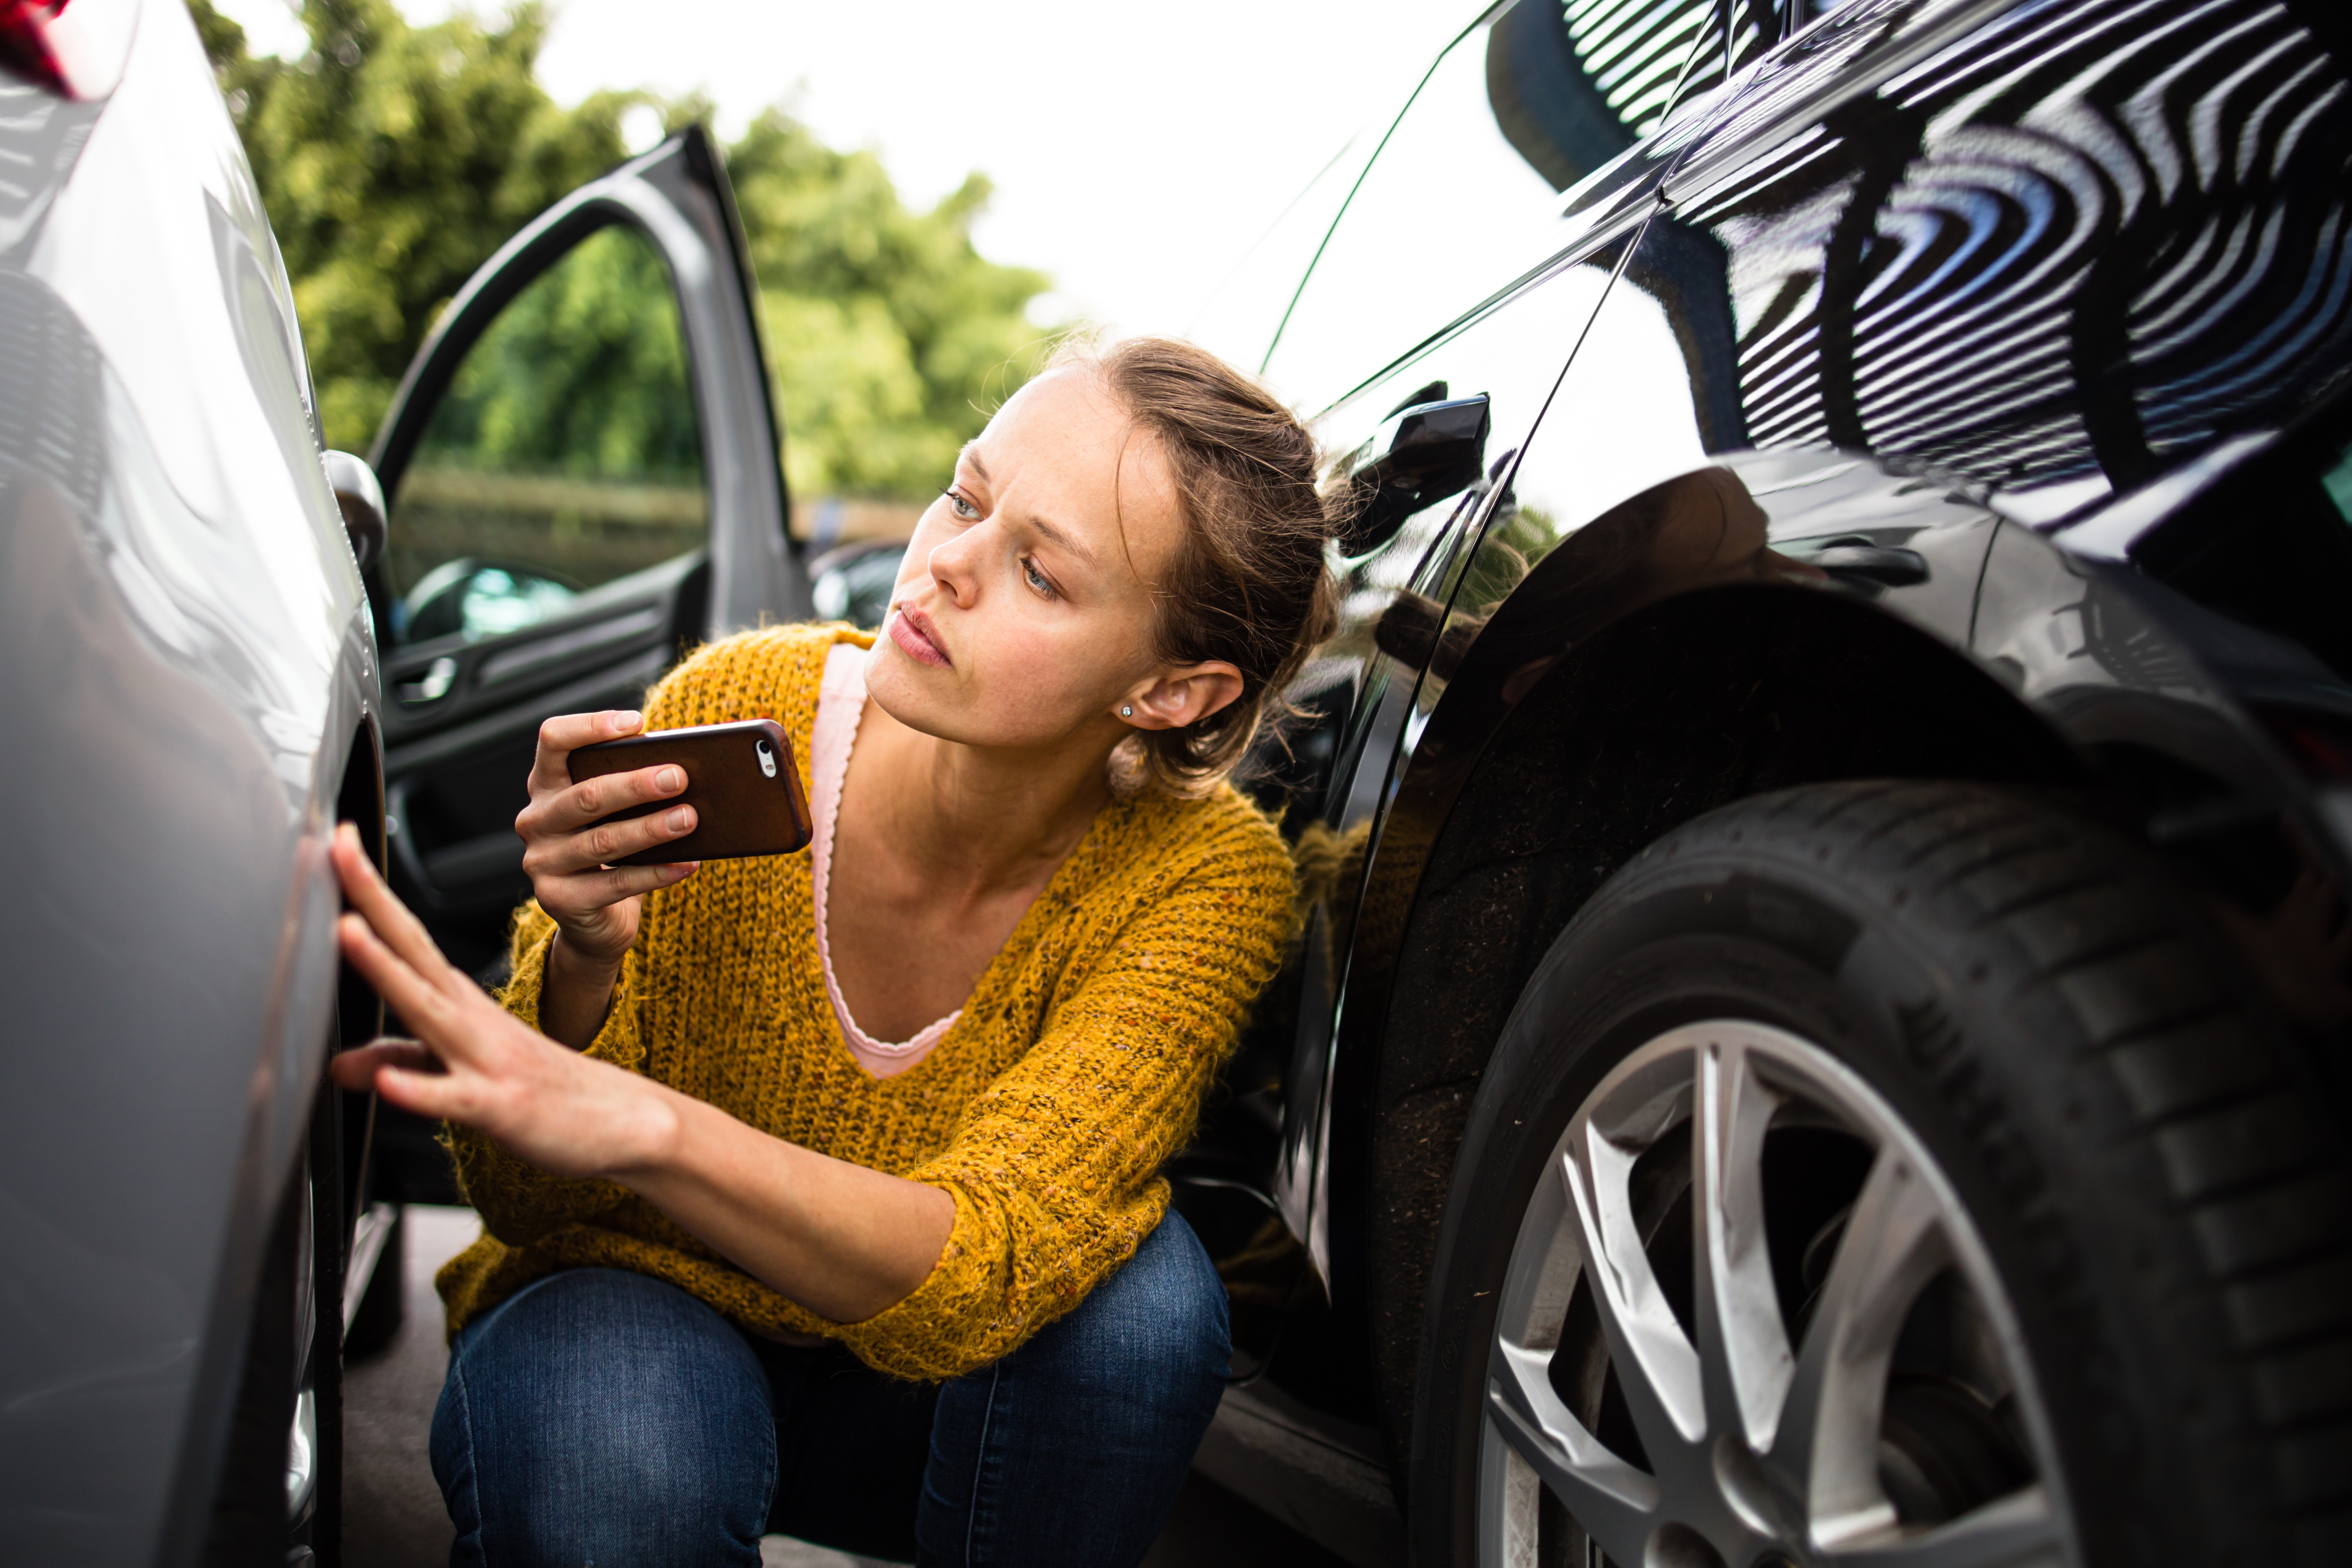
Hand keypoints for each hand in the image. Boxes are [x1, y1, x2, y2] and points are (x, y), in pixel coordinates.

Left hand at [328, 824, 672, 1178]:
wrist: (622, 1120)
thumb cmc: (541, 1091)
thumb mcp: (460, 1075)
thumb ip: (402, 1063)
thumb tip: (340, 1065)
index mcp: (461, 1002)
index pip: (408, 938)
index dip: (370, 893)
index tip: (340, 841)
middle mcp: (470, 1019)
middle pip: (414, 952)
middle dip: (373, 899)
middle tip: (339, 848)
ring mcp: (486, 1059)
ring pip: (428, 1010)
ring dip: (387, 968)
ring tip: (347, 931)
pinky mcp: (500, 1106)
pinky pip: (454, 1098)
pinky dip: (419, 1089)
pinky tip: (388, 1082)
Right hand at [515, 709, 700, 970]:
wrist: (592, 918)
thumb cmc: (610, 849)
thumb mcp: (612, 812)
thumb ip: (631, 785)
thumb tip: (686, 767)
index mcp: (545, 785)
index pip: (552, 740)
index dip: (589, 727)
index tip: (636, 722)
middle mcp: (536, 820)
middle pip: (585, 795)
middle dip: (635, 785)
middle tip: (679, 777)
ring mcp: (543, 863)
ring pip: (602, 841)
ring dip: (650, 828)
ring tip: (689, 818)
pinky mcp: (561, 900)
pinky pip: (616, 884)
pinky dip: (657, 873)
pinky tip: (688, 863)